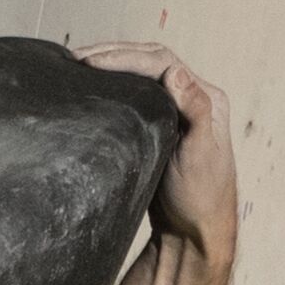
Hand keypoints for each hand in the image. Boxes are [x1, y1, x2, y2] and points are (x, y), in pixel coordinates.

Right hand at [77, 42, 235, 272]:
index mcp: (208, 98)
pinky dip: (114, 82)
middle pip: (152, 59)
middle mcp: (194, 97)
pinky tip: (93, 85)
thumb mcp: (199, 156)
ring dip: (112, 63)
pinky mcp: (160, 124)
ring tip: (78, 64)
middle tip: (77, 58)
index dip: (125, 57)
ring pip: (142, 72)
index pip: (162, 62)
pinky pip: (136, 92)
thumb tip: (176, 73)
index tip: (91, 62)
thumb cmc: (201, 199)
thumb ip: (195, 112)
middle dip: (113, 53)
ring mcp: (176, 109)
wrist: (195, 231)